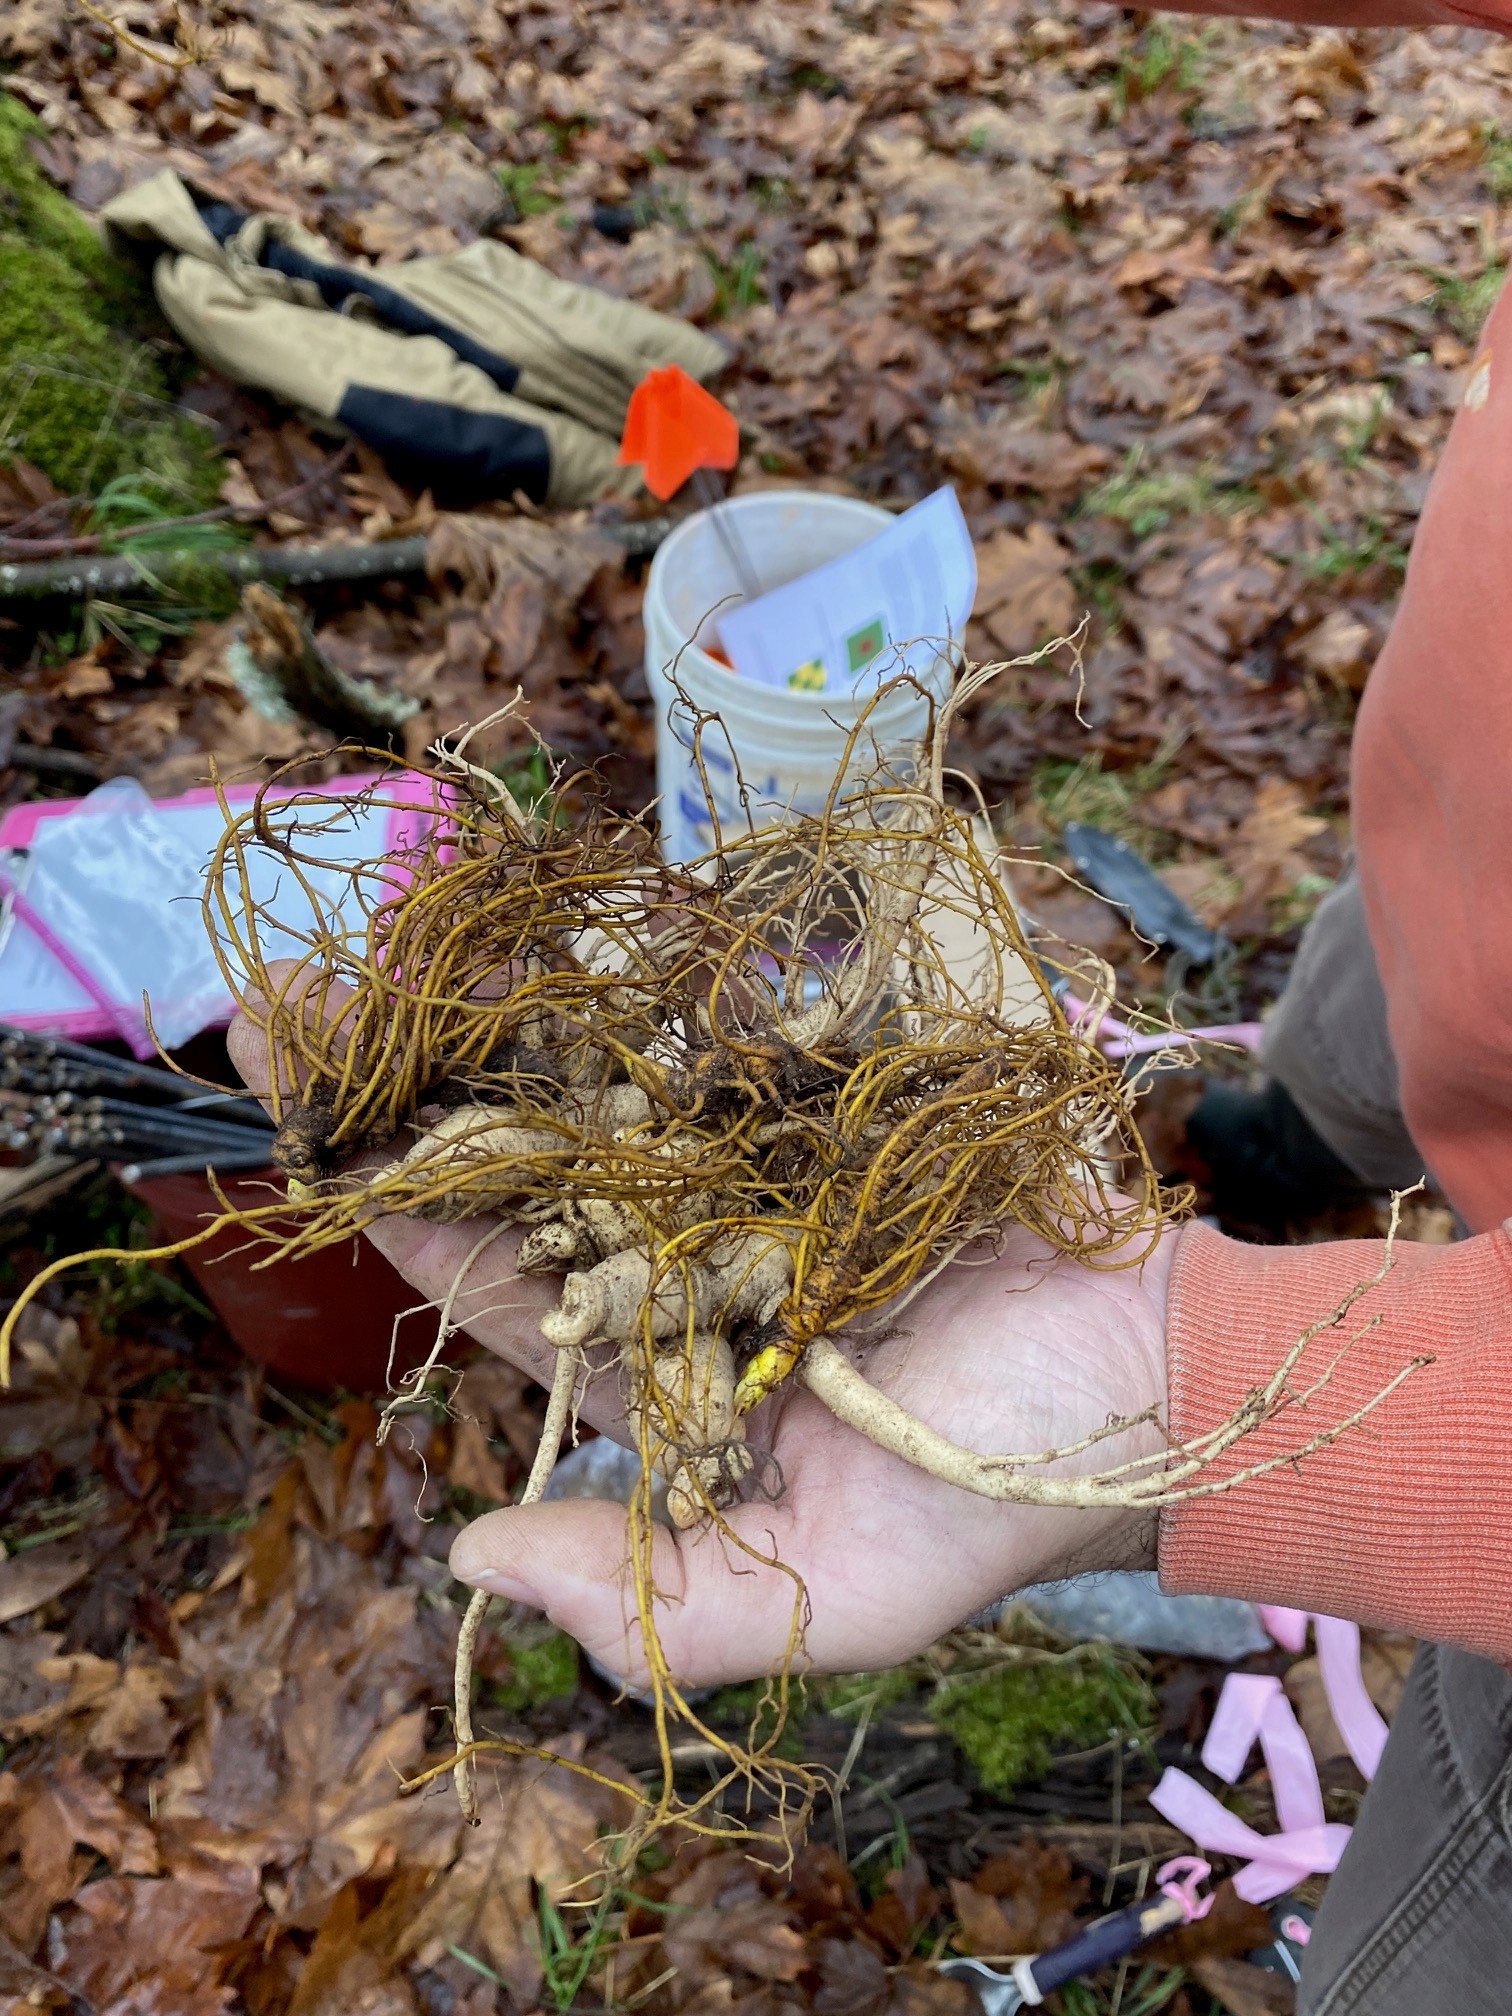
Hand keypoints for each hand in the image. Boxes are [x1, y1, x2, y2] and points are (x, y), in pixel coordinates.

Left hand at [226, 1009, 1174, 1690]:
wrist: (1165, 1374)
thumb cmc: (1000, 1494)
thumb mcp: (826, 1594)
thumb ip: (650, 1596)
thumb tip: (464, 1557)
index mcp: (667, 1379)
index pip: (505, 1289)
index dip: (401, 1217)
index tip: (300, 1140)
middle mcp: (694, 1265)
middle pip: (527, 1166)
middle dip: (411, 1091)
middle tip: (289, 1002)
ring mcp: (762, 1173)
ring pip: (608, 1088)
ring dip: (499, 1018)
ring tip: (382, 933)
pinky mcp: (835, 1104)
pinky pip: (722, 1041)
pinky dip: (643, 989)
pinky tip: (552, 926)